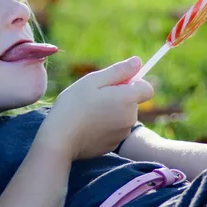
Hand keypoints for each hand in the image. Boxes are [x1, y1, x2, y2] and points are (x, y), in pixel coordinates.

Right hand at [37, 57, 153, 160]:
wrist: (60, 139)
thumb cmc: (73, 105)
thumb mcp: (92, 81)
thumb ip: (118, 71)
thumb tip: (138, 61)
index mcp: (127, 99)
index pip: (146, 88)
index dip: (133, 83)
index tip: (115, 84)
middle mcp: (130, 118)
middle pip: (132, 102)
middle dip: (118, 97)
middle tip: (94, 98)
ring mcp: (122, 133)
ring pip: (122, 116)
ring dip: (111, 112)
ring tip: (88, 112)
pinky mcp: (113, 145)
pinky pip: (114, 130)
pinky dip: (105, 126)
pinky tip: (87, 126)